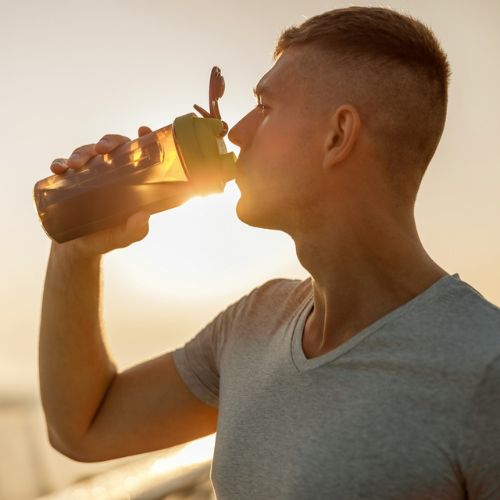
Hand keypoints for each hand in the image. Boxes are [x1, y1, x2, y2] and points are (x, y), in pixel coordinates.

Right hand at [50, 126, 153, 257]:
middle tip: (101, 149)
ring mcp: (89, 174)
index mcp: (130, 179)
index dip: (143, 138)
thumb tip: (143, 215)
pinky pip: (63, 166)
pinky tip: (57, 168)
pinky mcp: (69, 181)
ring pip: (86, 153)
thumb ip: (135, 230)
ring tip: (74, 164)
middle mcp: (111, 172)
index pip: (138, 154)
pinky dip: (59, 163)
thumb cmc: (108, 238)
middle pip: (112, 147)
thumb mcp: (125, 237)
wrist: (79, 248)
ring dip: (80, 153)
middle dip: (107, 142)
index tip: (142, 129)